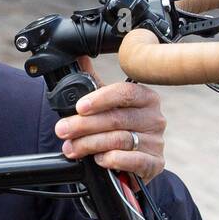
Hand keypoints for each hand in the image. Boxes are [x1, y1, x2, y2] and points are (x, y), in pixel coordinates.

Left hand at [53, 57, 165, 180]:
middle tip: (62, 131)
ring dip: (90, 144)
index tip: (79, 107)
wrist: (131, 163)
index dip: (101, 99)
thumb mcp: (106, 105)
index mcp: (145, 98)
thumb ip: (92, 83)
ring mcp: (156, 141)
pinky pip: (133, 160)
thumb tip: (79, 56)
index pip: (125, 93)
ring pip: (120, 140)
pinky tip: (99, 160)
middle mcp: (154, 118)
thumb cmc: (117, 130)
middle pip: (117, 118)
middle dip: (84, 125)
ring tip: (71, 148)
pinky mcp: (155, 163)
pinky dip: (112, 160)